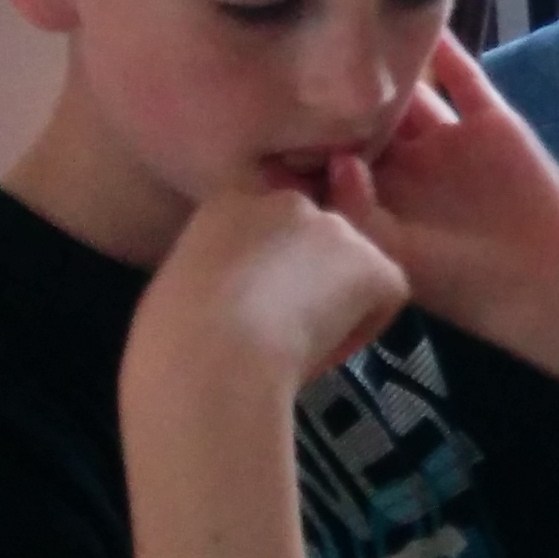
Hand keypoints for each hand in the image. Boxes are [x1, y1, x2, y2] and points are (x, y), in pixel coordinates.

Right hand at [139, 189, 409, 391]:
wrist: (208, 357)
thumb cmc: (172, 337)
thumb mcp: (179, 284)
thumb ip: (219, 267)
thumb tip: (245, 289)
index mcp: (228, 202)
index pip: (269, 225)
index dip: (270, 269)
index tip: (251, 305)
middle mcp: (287, 200)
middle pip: (316, 241)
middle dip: (311, 279)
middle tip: (282, 328)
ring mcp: (335, 228)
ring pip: (353, 267)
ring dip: (338, 302)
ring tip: (299, 344)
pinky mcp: (374, 263)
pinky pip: (386, 297)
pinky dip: (364, 328)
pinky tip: (323, 349)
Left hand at [326, 35, 558, 360]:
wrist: (545, 276)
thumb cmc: (462, 278)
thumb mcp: (394, 253)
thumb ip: (358, 207)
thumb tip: (335, 158)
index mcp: (381, 203)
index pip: (331, 160)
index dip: (300, 137)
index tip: (257, 109)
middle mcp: (410, 167)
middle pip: (365, 120)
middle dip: (337, 94)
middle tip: (294, 49)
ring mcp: (450, 141)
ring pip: (411, 94)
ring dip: (388, 65)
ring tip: (356, 24)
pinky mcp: (491, 122)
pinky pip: (463, 77)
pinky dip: (446, 49)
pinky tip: (421, 15)